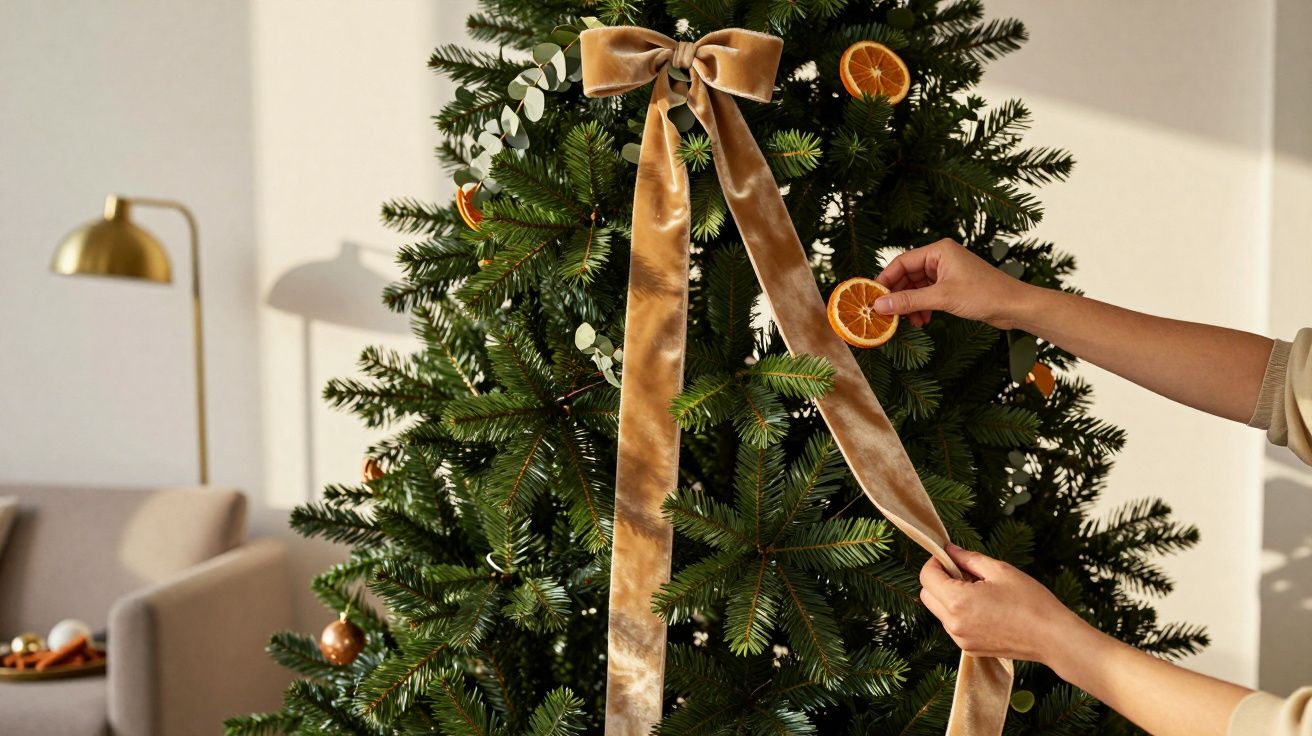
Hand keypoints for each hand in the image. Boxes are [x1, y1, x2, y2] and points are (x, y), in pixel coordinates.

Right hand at [874, 239, 1029, 328]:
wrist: (1014, 306)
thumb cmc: (984, 294)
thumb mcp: (942, 298)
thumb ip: (909, 301)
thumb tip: (880, 305)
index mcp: (939, 251)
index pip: (902, 262)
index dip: (886, 280)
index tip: (873, 297)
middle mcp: (941, 258)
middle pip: (907, 275)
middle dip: (898, 295)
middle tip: (887, 313)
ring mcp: (947, 272)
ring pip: (917, 287)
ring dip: (911, 304)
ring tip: (909, 321)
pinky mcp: (953, 286)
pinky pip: (928, 294)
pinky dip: (922, 307)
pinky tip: (923, 320)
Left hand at [919, 544, 1085, 663]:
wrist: (1052, 638)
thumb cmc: (1030, 601)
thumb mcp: (999, 570)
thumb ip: (968, 558)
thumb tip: (950, 550)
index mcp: (957, 601)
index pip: (927, 577)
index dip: (935, 562)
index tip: (948, 556)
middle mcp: (953, 624)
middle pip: (927, 595)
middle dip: (938, 579)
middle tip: (962, 571)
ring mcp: (960, 639)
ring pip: (939, 611)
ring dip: (948, 597)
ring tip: (978, 590)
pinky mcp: (969, 649)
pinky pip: (953, 626)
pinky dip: (959, 613)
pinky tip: (983, 607)